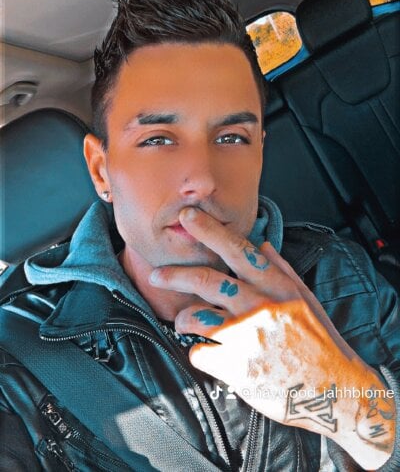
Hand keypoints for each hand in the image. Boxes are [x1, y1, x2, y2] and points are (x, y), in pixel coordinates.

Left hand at [150, 207, 394, 468]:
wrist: (334, 389)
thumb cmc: (320, 342)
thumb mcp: (307, 300)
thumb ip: (282, 270)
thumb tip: (262, 245)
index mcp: (278, 287)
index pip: (239, 250)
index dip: (210, 231)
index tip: (189, 217)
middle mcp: (261, 306)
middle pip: (208, 280)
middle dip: (176, 274)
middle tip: (157, 273)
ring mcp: (248, 337)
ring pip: (197, 316)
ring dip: (183, 317)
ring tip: (180, 320)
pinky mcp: (238, 367)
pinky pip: (201, 353)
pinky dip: (199, 352)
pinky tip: (206, 353)